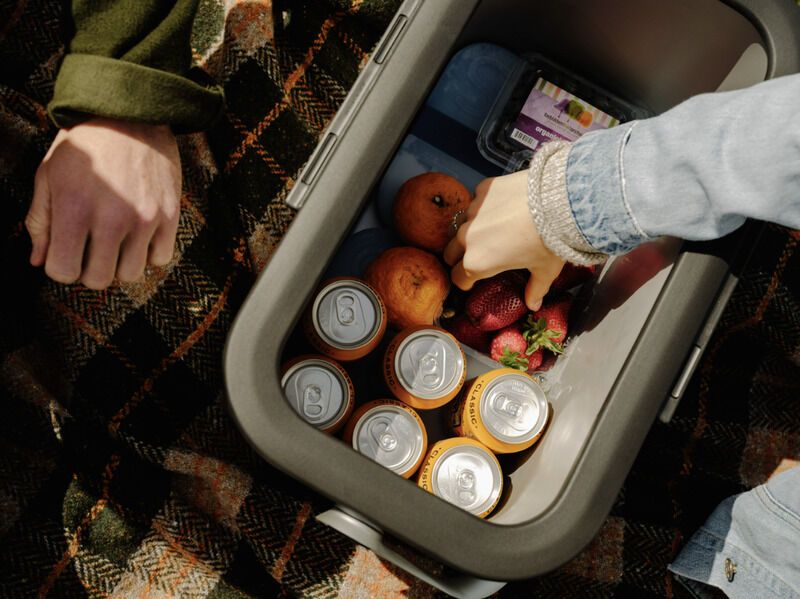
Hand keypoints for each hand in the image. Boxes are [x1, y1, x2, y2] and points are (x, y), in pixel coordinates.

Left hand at [26, 118, 180, 289]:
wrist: (132, 113)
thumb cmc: (84, 144)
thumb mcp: (49, 175)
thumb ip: (40, 221)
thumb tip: (38, 261)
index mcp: (74, 209)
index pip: (63, 272)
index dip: (60, 266)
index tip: (65, 252)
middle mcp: (111, 219)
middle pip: (99, 279)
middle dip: (90, 269)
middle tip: (91, 248)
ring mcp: (145, 219)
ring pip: (131, 274)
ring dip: (120, 263)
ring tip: (116, 242)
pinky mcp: (170, 215)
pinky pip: (160, 259)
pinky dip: (149, 253)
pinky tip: (139, 235)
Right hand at [443, 170, 564, 310]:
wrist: (559, 201)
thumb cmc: (550, 242)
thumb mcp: (544, 270)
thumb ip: (535, 289)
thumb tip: (534, 306)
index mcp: (477, 263)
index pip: (457, 278)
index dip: (466, 282)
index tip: (473, 282)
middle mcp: (467, 237)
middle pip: (450, 253)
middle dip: (460, 257)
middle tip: (481, 256)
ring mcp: (473, 211)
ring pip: (462, 225)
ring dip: (472, 231)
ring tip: (494, 230)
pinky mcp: (483, 189)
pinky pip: (477, 202)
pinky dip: (486, 207)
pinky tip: (505, 207)